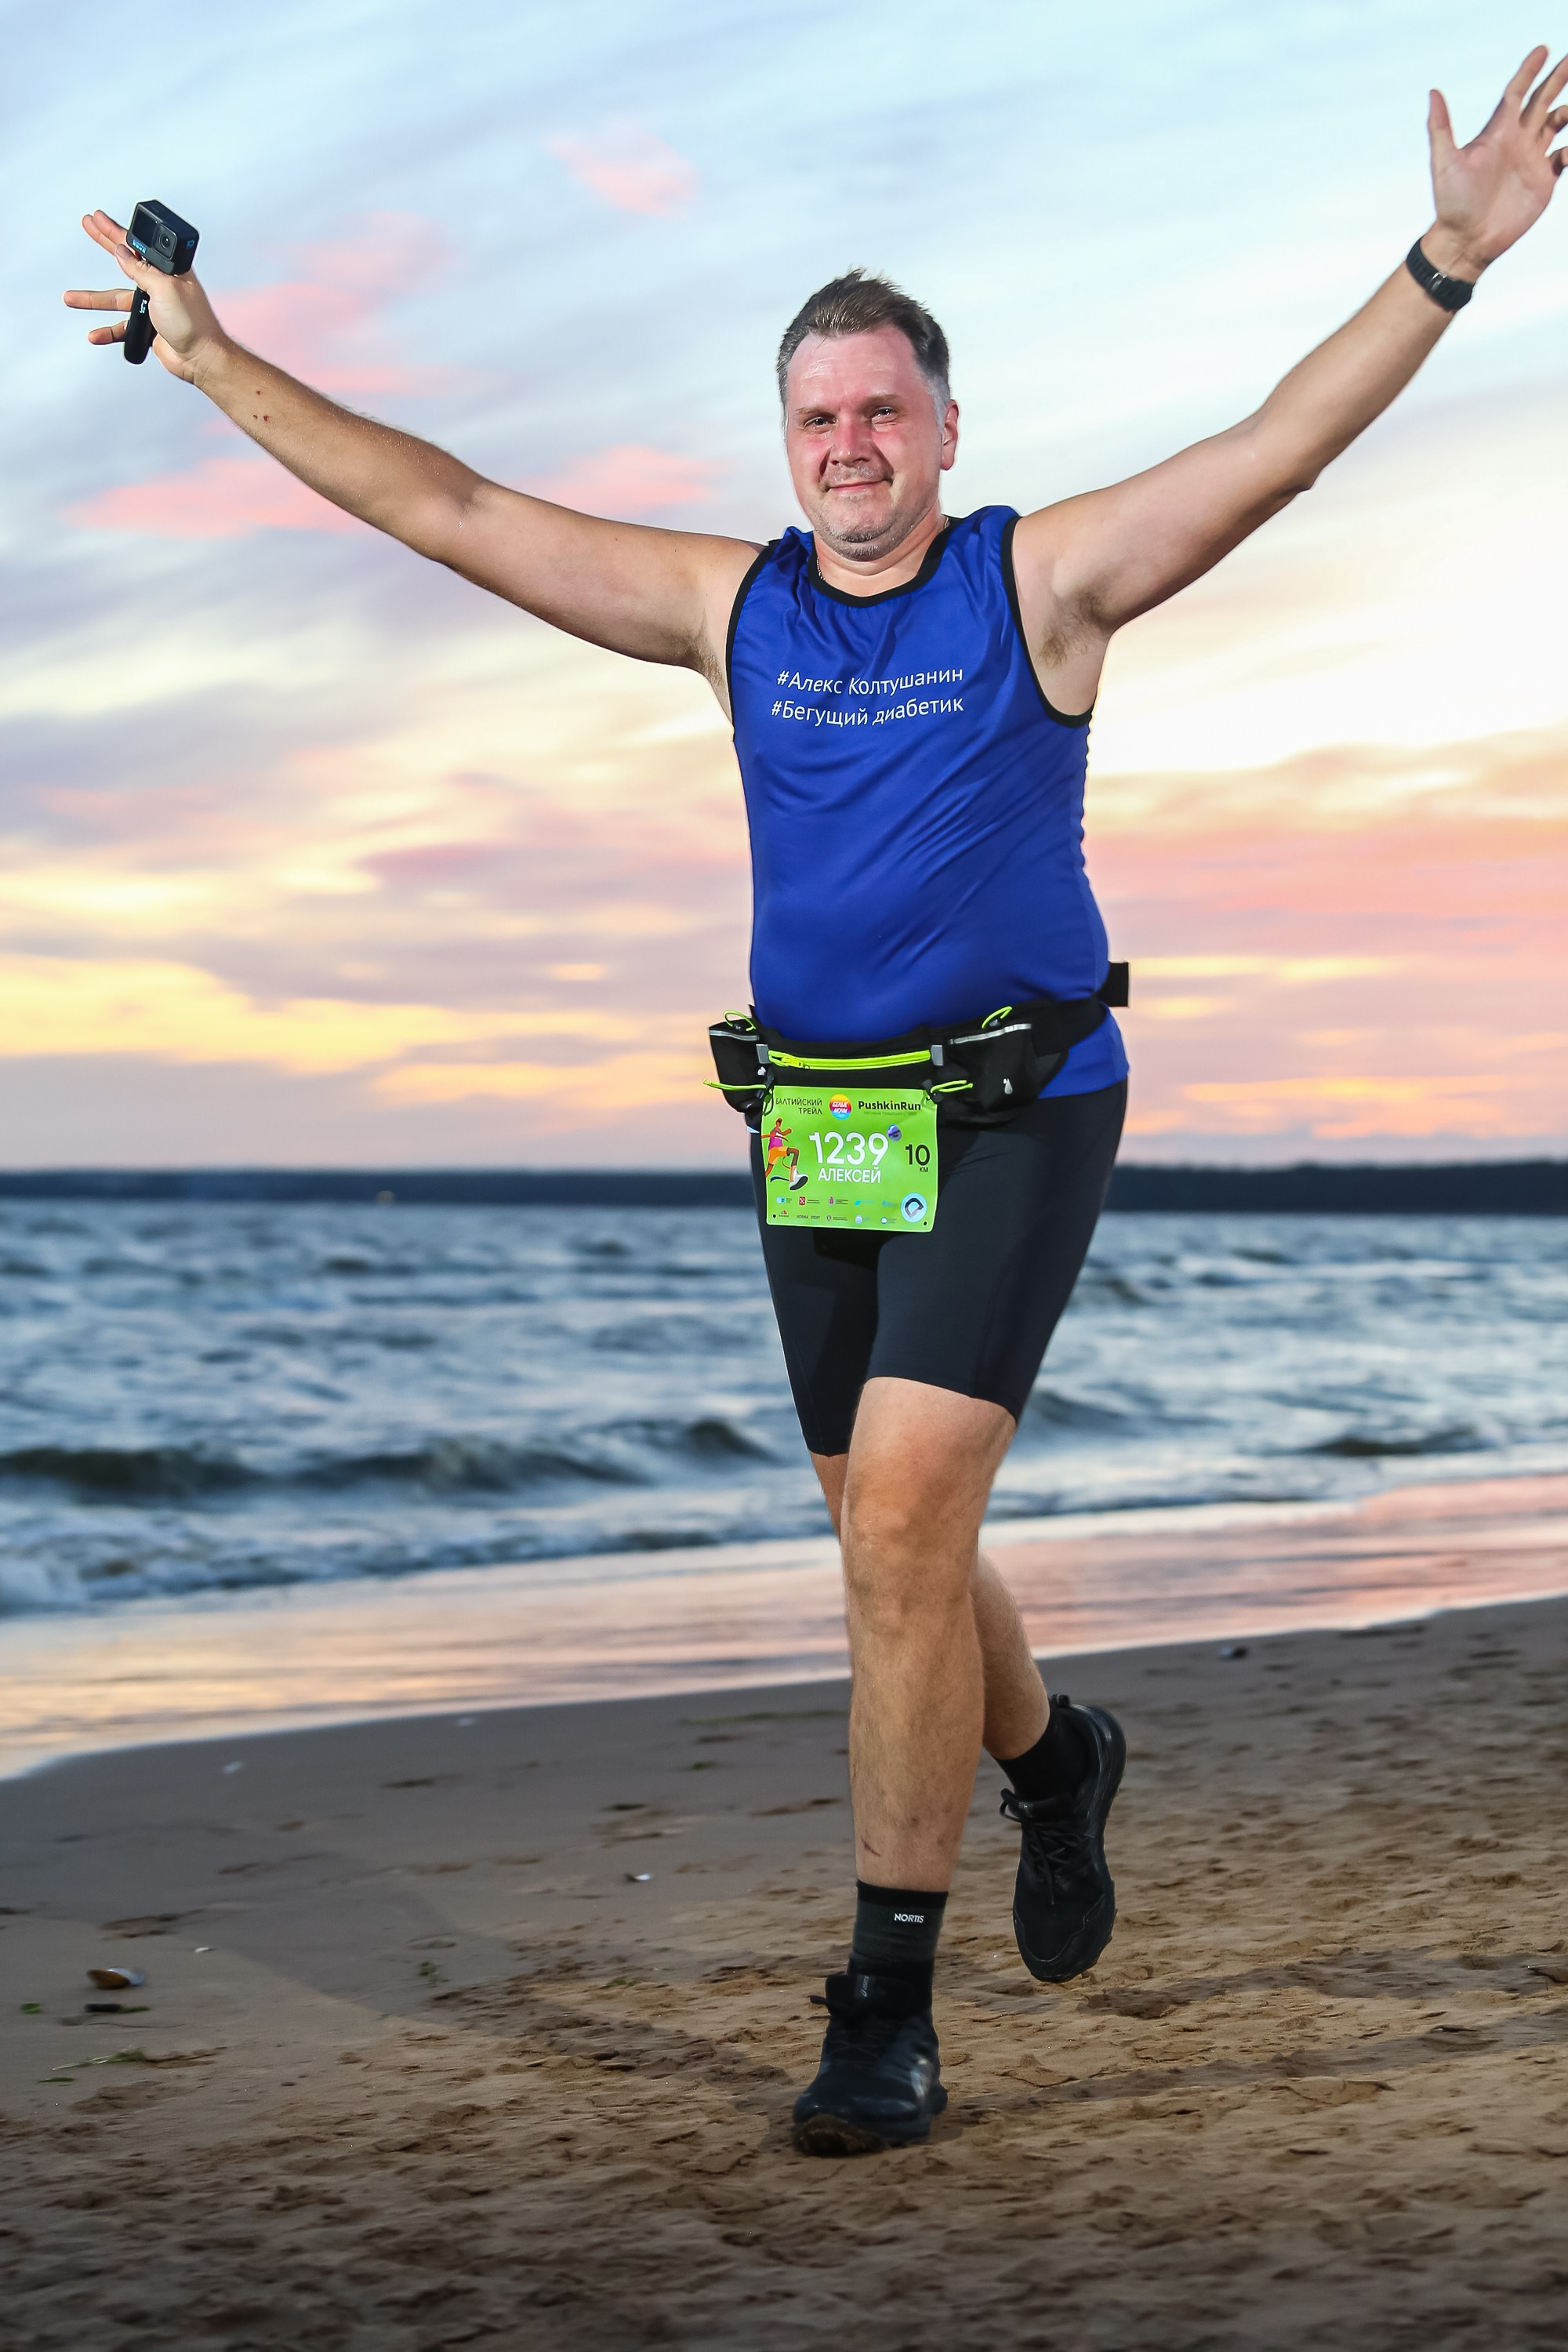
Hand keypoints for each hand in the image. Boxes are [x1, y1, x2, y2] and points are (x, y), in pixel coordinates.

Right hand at [63, 210, 225, 381]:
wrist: (201, 359)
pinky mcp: (148, 327)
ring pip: (115, 299)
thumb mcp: (165, 288)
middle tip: (87, 225)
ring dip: (92, 300)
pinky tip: (95, 334)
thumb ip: (141, 270)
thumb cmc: (194, 324)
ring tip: (71, 297)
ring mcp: (152, 306)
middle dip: (103, 243)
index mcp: (167, 270)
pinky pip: (121, 327)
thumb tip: (122, 252)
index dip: (116, 230)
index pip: (136, 245)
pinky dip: (108, 331)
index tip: (99, 217)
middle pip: (123, 262)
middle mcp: (159, 285)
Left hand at [1427, 47, 1567, 272]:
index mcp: (1497, 132)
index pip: (1517, 93)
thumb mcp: (1444, 162)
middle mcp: (1516, 141)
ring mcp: (1531, 160)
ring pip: (1556, 124)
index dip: (1529, 71)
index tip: (1542, 50)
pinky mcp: (1543, 181)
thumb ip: (1440, 127)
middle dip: (1557, 80)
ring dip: (1567, 112)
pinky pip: (1564, 156)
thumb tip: (1433, 92)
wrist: (1466, 241)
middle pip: (1541, 101)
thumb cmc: (1452, 203)